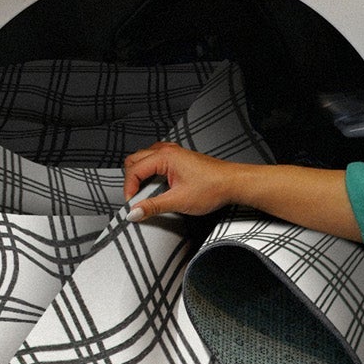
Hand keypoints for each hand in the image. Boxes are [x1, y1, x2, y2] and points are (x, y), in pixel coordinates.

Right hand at [122, 142, 244, 218]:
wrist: (234, 183)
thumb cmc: (213, 187)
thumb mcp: (179, 201)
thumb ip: (153, 206)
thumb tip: (134, 212)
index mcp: (165, 157)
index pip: (134, 170)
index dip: (129, 189)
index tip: (132, 205)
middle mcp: (168, 151)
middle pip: (135, 160)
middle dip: (131, 180)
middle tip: (136, 199)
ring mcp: (174, 153)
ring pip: (144, 159)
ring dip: (140, 175)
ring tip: (145, 193)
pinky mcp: (180, 159)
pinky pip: (156, 160)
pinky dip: (151, 172)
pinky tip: (157, 185)